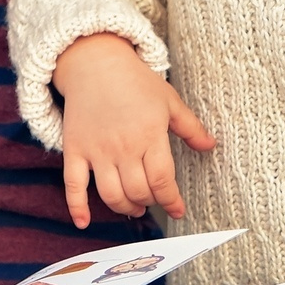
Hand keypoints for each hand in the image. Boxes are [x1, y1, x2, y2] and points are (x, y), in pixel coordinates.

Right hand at [51, 33, 216, 228]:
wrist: (95, 63)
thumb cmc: (136, 81)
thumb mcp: (169, 101)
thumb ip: (191, 127)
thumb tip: (211, 146)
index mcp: (150, 135)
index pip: (162, 180)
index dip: (172, 201)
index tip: (177, 210)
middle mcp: (123, 147)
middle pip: (138, 191)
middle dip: (150, 203)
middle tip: (154, 200)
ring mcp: (97, 150)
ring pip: (111, 195)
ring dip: (124, 208)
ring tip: (133, 208)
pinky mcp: (75, 150)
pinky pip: (73, 185)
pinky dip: (77, 207)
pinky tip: (83, 221)